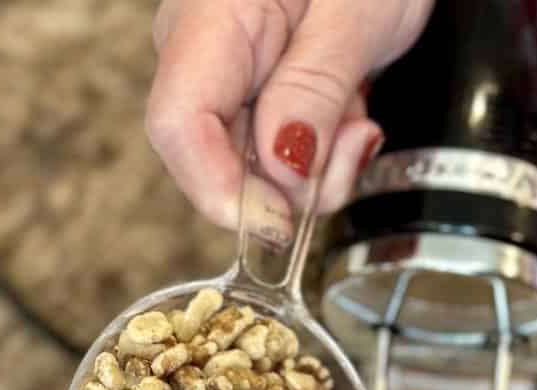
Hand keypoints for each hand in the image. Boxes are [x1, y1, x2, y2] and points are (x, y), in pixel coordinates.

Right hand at [145, 0, 432, 234]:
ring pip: (255, 172)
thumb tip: (283, 171)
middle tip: (355, 141)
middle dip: (293, 184)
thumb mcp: (355, 14)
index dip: (224, 192)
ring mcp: (228, 81)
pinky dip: (322, 157)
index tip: (283, 221)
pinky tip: (347, 117)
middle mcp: (204, 56)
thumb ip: (314, 90)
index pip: (178, 127)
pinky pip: (278, 159)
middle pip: (219, 163)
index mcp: (211, 20)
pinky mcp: (257, 102)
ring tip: (357, 116)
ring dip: (318, 170)